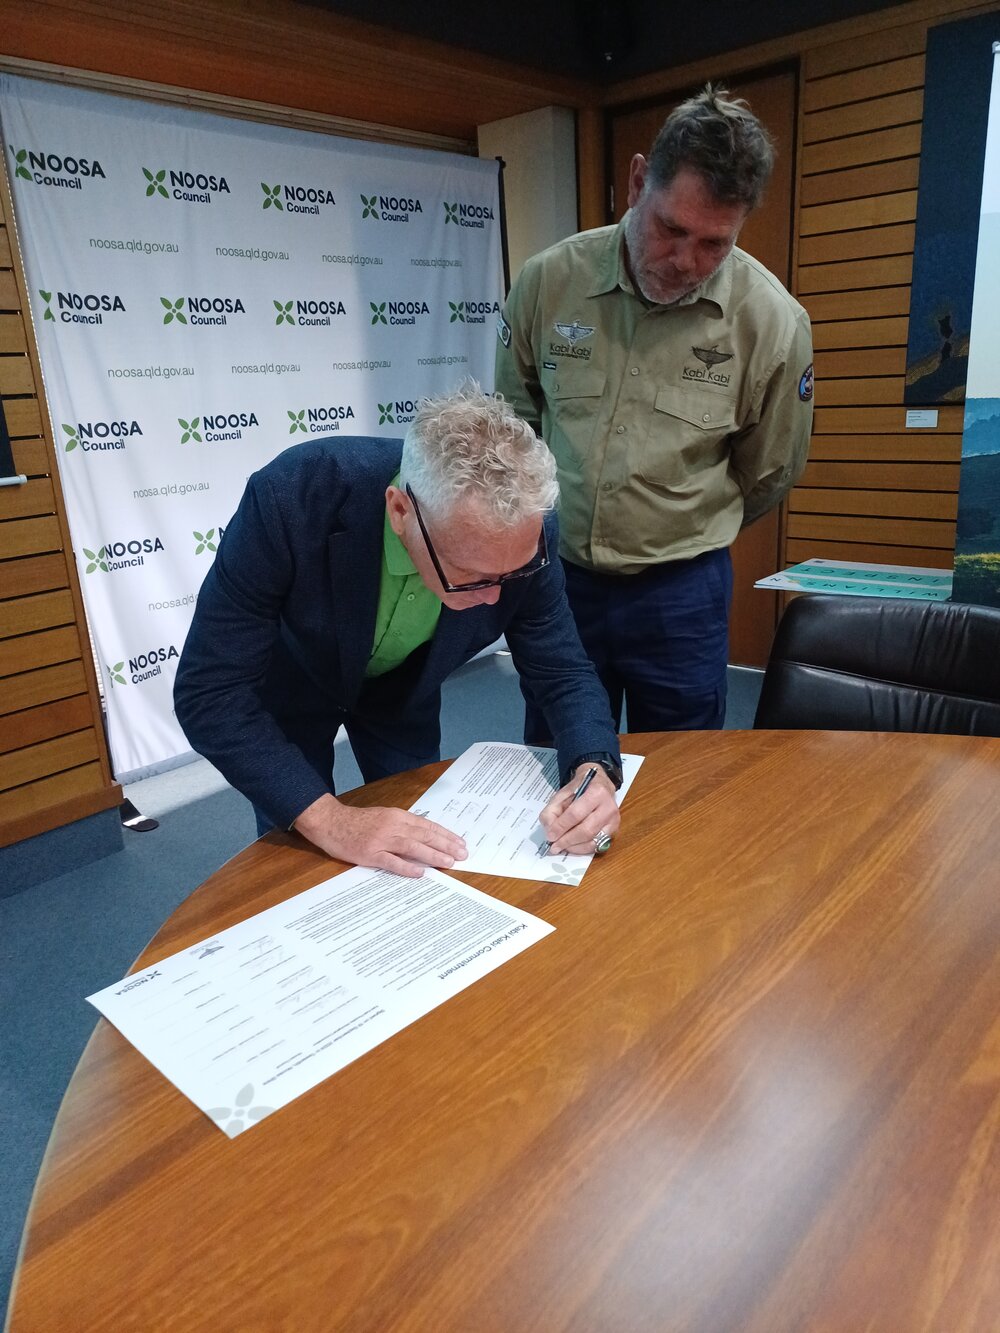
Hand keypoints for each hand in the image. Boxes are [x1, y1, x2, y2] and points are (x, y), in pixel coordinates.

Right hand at [293, 793, 466, 877]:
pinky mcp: (370, 854)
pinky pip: (392, 862)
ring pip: (413, 847)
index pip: (427, 826)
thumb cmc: (357, 821)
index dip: (445, 835)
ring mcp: (381, 840)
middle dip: (446, 845)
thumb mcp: (384, 816)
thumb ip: (403, 825)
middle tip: (462, 855)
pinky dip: (407, 868)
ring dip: (433, 855)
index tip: (460, 843)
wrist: (331, 822)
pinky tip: (420, 873)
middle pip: (425, 835)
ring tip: (448, 862)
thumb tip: (425, 837)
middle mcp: (393, 826)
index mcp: (397, 816)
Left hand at [539, 765, 619, 855]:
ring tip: (561, 847)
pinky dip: (583, 849)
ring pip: (593, 841)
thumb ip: (552, 811)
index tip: (550, 836)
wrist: (599, 785)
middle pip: (586, 830)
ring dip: (574, 847)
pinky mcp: (614, 831)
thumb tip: (550, 831)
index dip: (561, 827)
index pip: (575, 814)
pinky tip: (573, 847)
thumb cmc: (580, 790)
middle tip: (554, 846)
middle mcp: (608, 807)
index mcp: (596, 792)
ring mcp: (613, 821)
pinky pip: (598, 845)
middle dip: (567, 840)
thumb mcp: (561, 794)